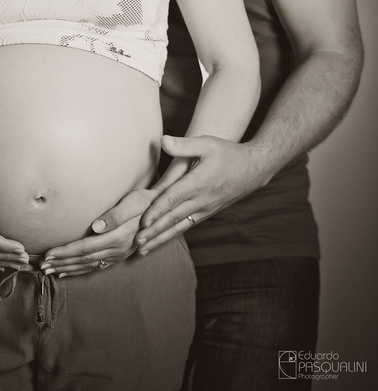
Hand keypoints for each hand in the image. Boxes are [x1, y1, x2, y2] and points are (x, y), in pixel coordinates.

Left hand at [41, 188, 157, 276]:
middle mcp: (117, 249)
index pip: (85, 247)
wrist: (162, 210)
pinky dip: (81, 270)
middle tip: (41, 266)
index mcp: (117, 237)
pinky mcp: (119, 255)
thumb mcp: (133, 203)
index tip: (48, 254)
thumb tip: (95, 227)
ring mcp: (118, 255)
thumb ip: (115, 215)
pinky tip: (70, 272)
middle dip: (61, 263)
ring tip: (50, 271)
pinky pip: (97, 266)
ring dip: (68, 269)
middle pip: (83, 259)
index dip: (65, 252)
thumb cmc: (145, 202)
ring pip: (88, 265)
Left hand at [135, 135, 267, 252]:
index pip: (174, 199)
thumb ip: (184, 144)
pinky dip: (173, 234)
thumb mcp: (207, 144)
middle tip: (137, 243)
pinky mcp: (207, 212)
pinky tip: (162, 240)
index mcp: (198, 183)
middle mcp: (201, 200)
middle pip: (173, 218)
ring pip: (179, 226)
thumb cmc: (228, 153)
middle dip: (154, 231)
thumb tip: (163, 140)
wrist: (253, 169)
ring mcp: (205, 209)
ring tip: (144, 250)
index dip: (157, 211)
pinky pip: (187, 226)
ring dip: (161, 238)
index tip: (143, 222)